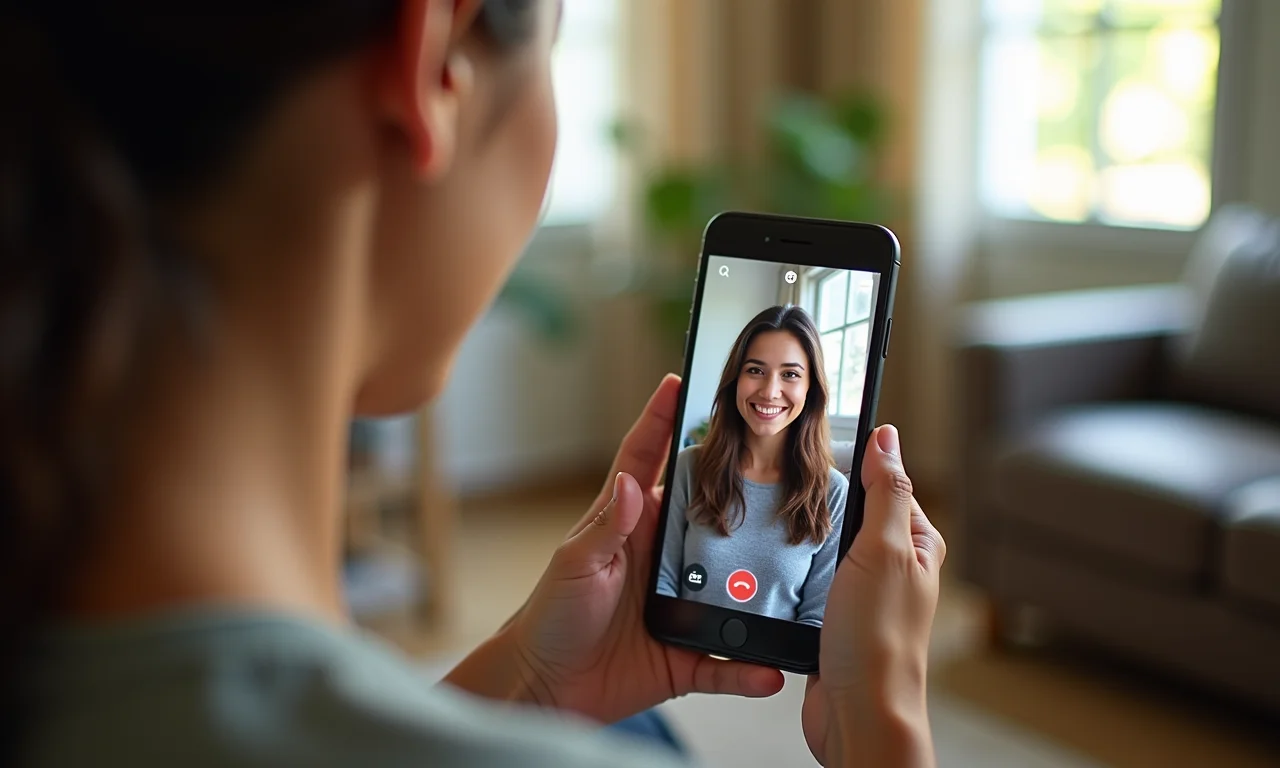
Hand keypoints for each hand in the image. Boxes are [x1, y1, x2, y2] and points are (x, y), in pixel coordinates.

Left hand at [446, 374, 783, 721]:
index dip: (662, 421)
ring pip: (732, 589)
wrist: (546, 686)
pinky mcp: (685, 653)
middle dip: (744, 488)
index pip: (649, 462)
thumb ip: (607, 527)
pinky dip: (748, 670)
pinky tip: (771, 672)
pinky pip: (725, 662)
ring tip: (800, 570)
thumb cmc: (552, 616)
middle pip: (711, 515)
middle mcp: (662, 559)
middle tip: (781, 461)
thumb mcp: (575, 565)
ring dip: (762, 586)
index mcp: (631, 526)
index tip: (678, 380)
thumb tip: (632, 484)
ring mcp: (679, 605)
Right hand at [802, 425, 944, 767]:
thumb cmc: (878, 640)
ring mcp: (863, 594)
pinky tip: (780, 569)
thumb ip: (887, 493)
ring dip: (807, 539)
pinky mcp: (835, 618)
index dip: (860, 463)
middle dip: (827, 503)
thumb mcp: (885, 550)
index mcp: (916, 545)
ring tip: (782, 525)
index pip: (889, 484)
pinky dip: (797, 572)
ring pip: (829, 546)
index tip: (825, 444)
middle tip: (794, 486)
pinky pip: (813, 580)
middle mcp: (893, 568)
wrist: (858, 712)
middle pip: (856, 513)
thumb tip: (888, 437)